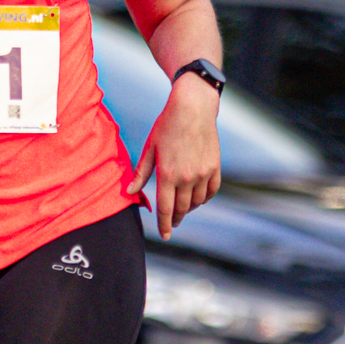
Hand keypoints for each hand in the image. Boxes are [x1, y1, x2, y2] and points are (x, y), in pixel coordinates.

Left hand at [127, 81, 221, 239]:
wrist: (193, 108)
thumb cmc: (167, 125)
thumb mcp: (150, 148)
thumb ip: (141, 173)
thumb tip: (129, 192)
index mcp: (168, 174)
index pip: (166, 209)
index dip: (164, 225)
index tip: (164, 235)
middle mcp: (187, 177)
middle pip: (182, 208)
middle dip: (176, 218)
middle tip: (172, 223)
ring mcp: (203, 173)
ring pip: (197, 202)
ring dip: (189, 208)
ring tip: (183, 208)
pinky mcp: (214, 167)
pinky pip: (211, 191)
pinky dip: (204, 198)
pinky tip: (197, 197)